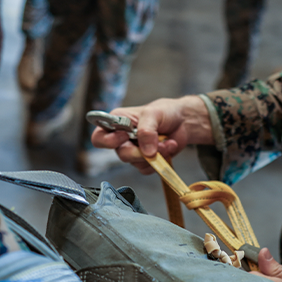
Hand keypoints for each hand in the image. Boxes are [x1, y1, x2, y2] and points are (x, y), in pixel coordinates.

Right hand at [89, 95, 213, 172]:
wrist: (183, 122)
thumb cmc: (164, 112)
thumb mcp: (153, 114)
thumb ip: (146, 131)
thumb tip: (146, 152)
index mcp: (116, 122)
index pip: (98, 138)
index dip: (109, 141)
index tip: (125, 135)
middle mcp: (121, 138)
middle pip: (121, 154)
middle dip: (141, 151)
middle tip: (155, 144)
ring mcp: (133, 151)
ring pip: (136, 163)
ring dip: (155, 154)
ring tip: (166, 142)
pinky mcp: (145, 161)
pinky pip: (147, 168)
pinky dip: (161, 160)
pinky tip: (168, 147)